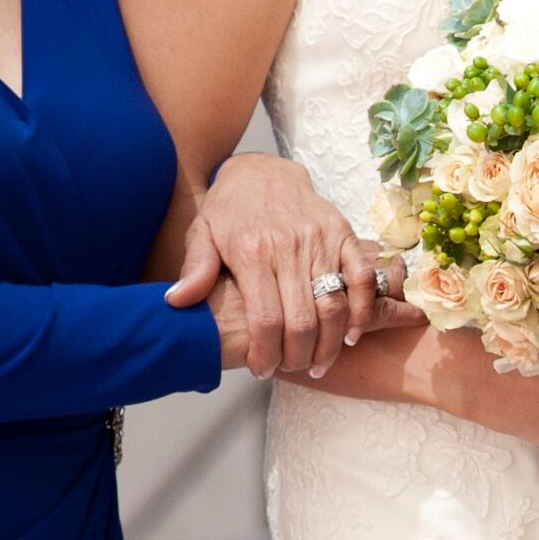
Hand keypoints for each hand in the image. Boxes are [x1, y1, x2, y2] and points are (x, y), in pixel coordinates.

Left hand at [171, 151, 405, 381]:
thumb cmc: (229, 209)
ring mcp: (320, 240)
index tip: (262, 369)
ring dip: (329, 344)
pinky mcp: (343, 234)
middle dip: (297, 356)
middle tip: (290, 368)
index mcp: (252, 251)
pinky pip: (361, 278)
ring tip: (317, 363)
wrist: (262, 171)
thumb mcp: (202, 233)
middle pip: (302, 320)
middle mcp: (289, 246)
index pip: (265, 319)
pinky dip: (361, 310)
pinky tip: (350, 334)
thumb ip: (195, 269)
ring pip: (333, 306)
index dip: (266, 353)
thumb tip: (177, 301)